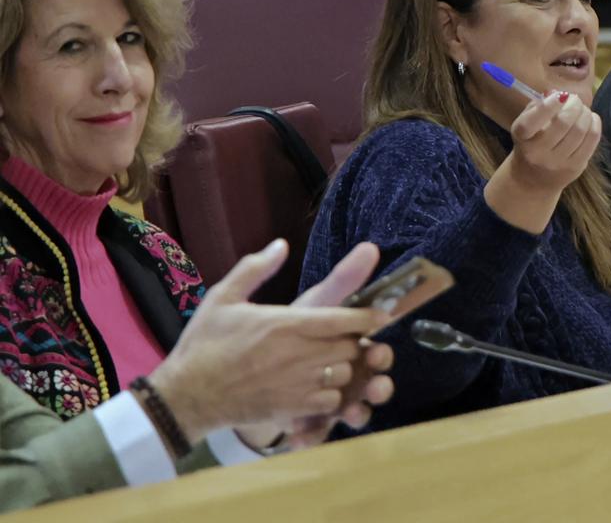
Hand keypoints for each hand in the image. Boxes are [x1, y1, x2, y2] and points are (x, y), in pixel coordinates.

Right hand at [148, 240, 389, 444]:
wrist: (185, 396)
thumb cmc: (204, 344)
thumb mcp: (223, 297)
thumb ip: (254, 269)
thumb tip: (280, 244)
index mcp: (285, 324)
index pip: (343, 319)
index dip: (367, 317)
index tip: (380, 315)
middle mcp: (297, 354)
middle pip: (350, 347)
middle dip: (354, 341)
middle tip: (346, 337)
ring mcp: (296, 384)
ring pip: (344, 375)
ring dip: (345, 367)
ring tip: (333, 360)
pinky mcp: (291, 408)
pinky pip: (330, 402)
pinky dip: (332, 394)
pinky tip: (319, 385)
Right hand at [507, 92, 601, 194]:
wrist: (533, 181)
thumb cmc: (530, 144)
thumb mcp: (525, 124)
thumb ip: (537, 105)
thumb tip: (556, 93)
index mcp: (522, 138)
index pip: (532, 121)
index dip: (549, 105)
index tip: (560, 95)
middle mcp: (538, 153)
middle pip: (563, 122)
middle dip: (574, 104)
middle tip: (574, 99)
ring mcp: (559, 162)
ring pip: (580, 130)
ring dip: (585, 113)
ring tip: (582, 109)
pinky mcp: (576, 167)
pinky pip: (592, 140)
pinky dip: (594, 123)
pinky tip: (590, 118)